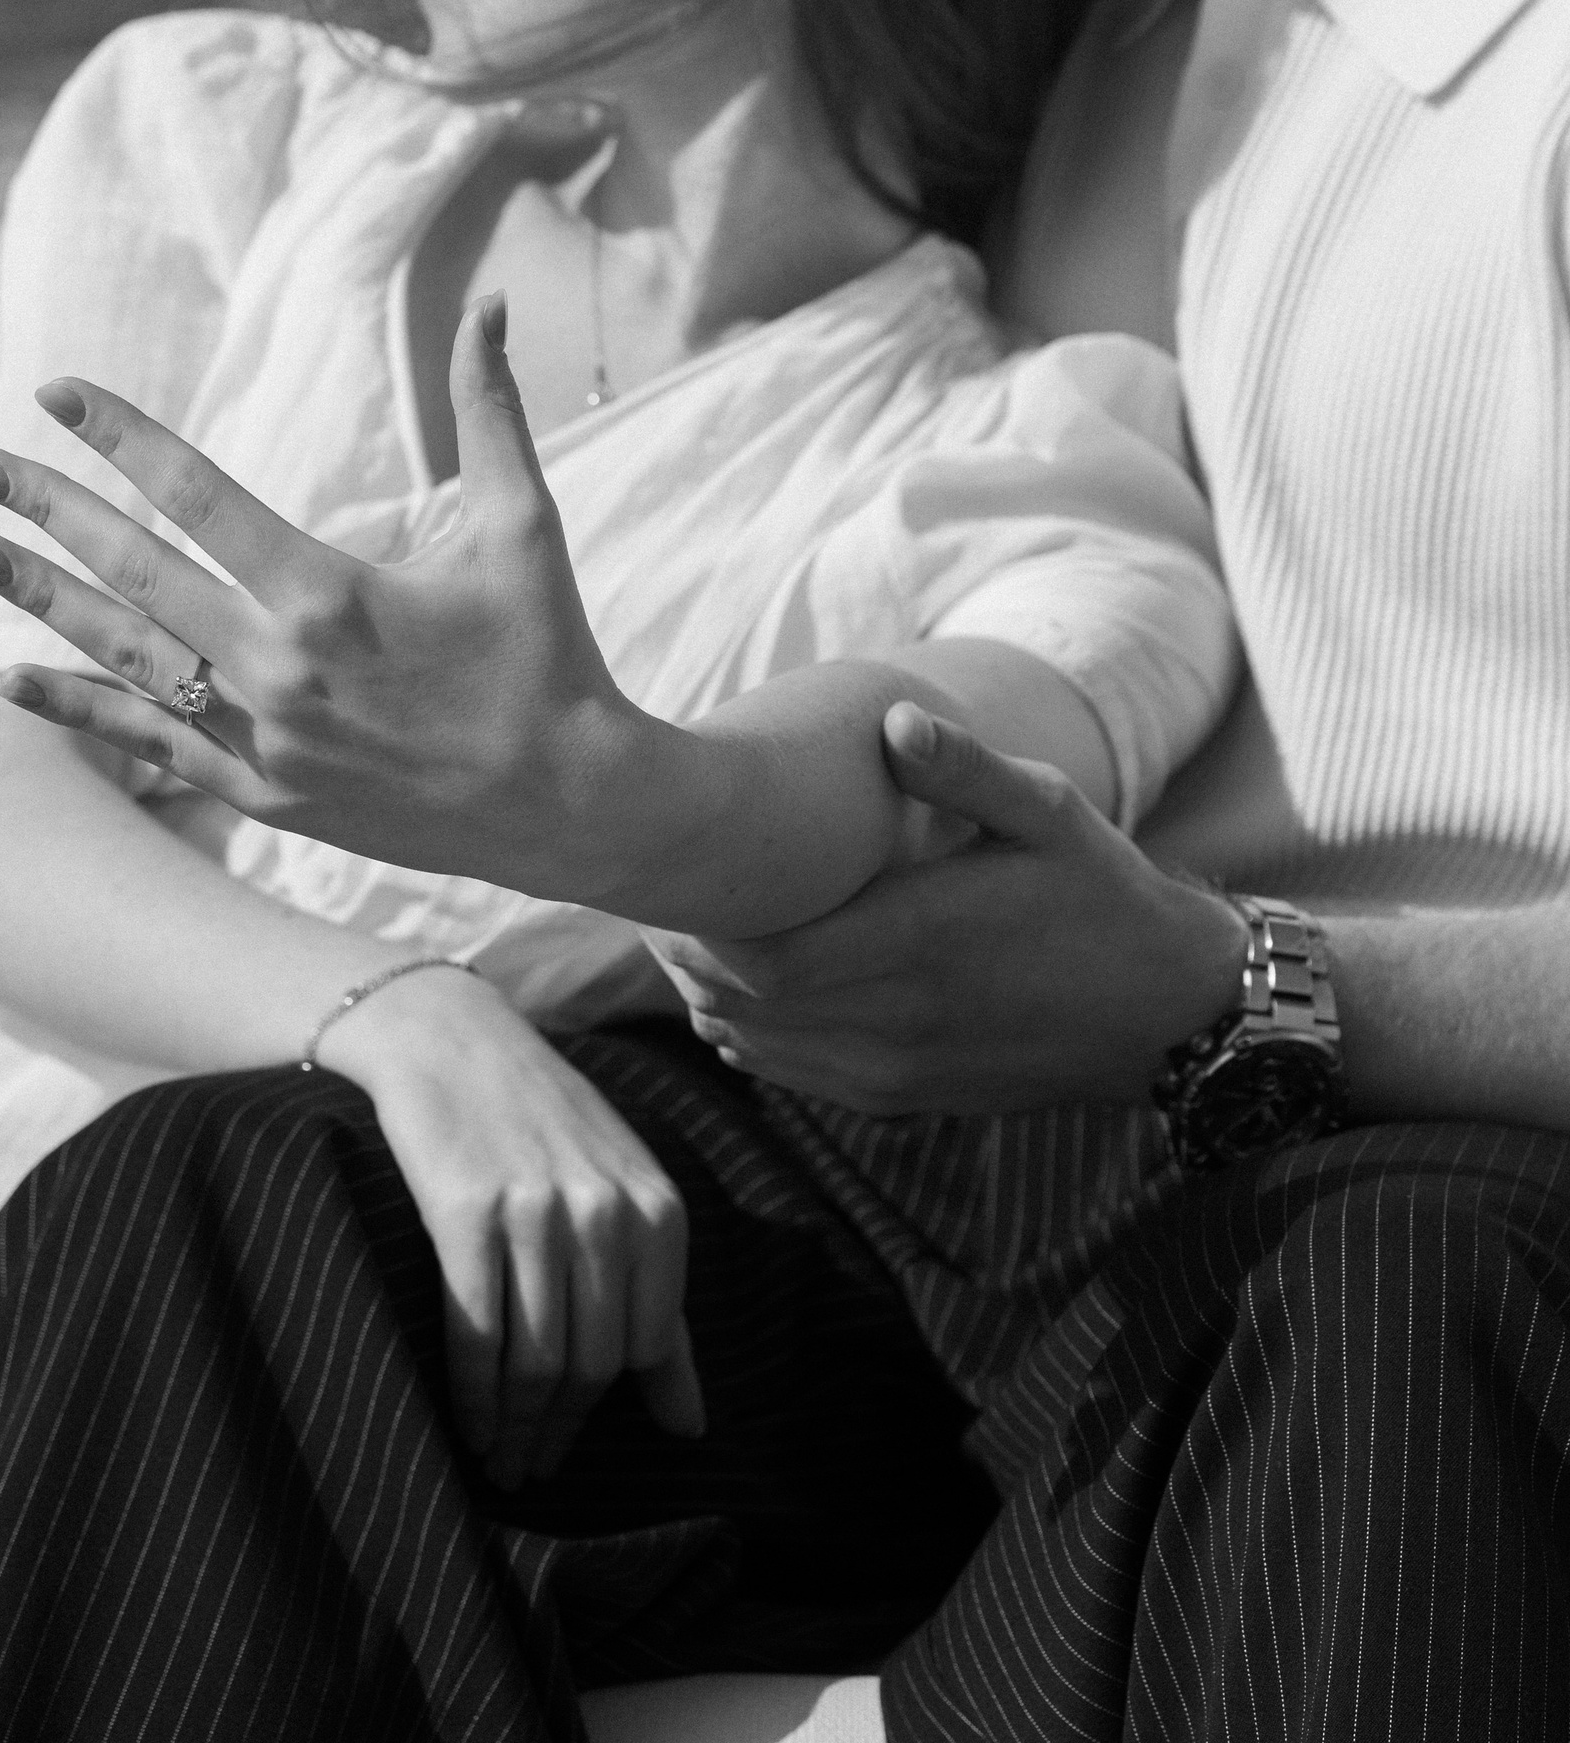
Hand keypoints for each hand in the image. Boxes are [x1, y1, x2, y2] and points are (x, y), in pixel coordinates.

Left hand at [0, 295, 652, 901]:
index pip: (198, 493)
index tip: (60, 393)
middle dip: (49, 511)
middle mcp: (278, 668)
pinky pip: (149, 746)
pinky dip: (79, 712)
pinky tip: (13, 684)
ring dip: (43, 602)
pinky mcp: (264, 798)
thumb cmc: (548, 655)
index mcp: (330, 593)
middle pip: (136, 572)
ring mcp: (262, 742)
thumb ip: (492, 411)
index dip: (121, 436)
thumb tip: (492, 304)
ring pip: (125, 659)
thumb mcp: (525, 526)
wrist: (567, 805)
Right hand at [330, 970, 703, 1488]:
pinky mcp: (466, 1213)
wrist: (452, 1038)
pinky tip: (467, 1425)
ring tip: (498, 1459)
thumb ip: (660, 1306)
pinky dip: (472, 1396)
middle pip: (588, 1364)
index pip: (642, 1350)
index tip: (568, 1450)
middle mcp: (605, 1212)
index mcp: (657, 1209)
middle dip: (557, 1432)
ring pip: (535, 1360)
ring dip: (514, 1427)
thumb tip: (691, 1428)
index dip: (603, 1413)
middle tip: (527, 1469)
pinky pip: (476, 1333)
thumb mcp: (623, 1193)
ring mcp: (536, 1211)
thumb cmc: (543, 1123)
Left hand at [650, 706, 1243, 1116]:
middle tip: (656, 903)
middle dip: (688, 958)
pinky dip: (756, 1042)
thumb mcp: (1051, 811)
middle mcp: (901, 1017)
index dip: (698, 928)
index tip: (669, 876)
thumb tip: (892, 724)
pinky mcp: (908, 1098)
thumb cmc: (1101, 893)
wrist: (1165, 1013)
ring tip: (686, 944)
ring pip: (763, 1050)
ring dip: (713, 1002)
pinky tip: (744, 1000)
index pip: (765, 955)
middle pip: (745, 1006)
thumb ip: (965, 770)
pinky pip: (801, 1080)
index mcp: (922, 937)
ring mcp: (901, 1069)